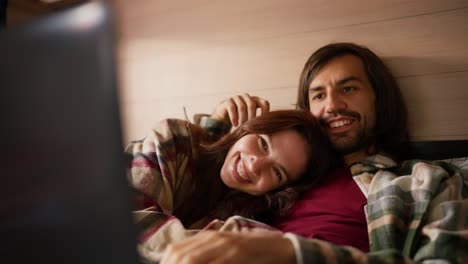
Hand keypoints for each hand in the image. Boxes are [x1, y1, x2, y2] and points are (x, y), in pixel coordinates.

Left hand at [160, 231, 295, 263]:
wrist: (281, 248)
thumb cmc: (253, 252)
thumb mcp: (226, 249)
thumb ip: (206, 253)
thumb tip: (182, 260)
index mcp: (209, 236)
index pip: (175, 250)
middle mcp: (215, 238)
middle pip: (180, 256)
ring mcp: (226, 246)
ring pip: (193, 260)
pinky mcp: (237, 254)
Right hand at [211, 94, 269, 126]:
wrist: (225, 114)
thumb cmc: (241, 119)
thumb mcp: (250, 120)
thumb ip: (258, 124)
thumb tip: (268, 137)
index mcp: (255, 100)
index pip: (264, 103)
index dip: (266, 112)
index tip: (263, 124)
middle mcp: (247, 97)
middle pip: (252, 105)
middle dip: (251, 118)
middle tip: (251, 128)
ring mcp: (237, 98)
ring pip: (242, 107)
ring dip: (243, 118)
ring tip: (242, 128)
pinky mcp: (228, 101)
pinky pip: (232, 108)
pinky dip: (234, 117)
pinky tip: (235, 125)